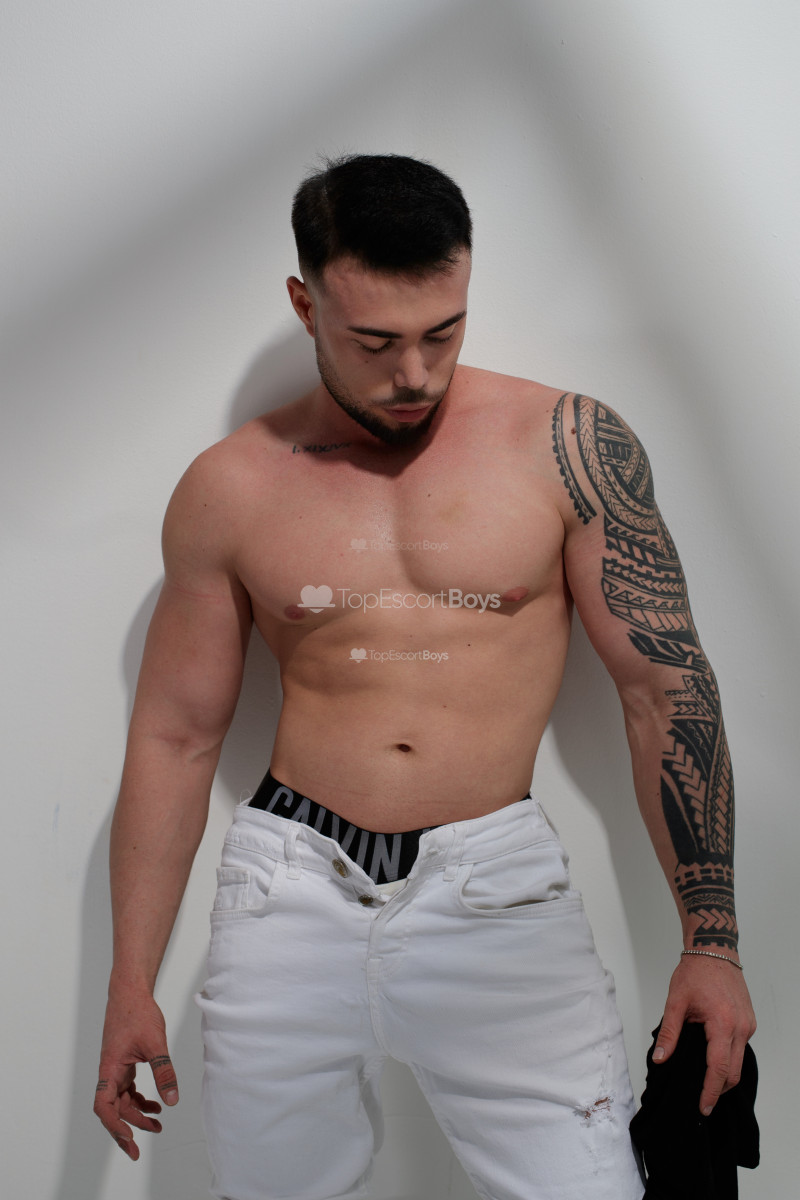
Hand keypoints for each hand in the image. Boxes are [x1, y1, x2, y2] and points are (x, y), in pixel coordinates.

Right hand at [94, 987, 178, 1159]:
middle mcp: (109, 1072)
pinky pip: (127, 1089)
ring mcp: (115, 1069)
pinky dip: (139, 1099)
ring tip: (158, 1122)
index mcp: (110, 1069)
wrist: (131, 992)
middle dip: (130, 1127)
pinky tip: (156, 1104)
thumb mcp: (156, 1044)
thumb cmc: (138, 1013)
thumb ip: (164, 1071)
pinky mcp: (123, 1064)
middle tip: (153, 1134)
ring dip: (137, 1114)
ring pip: (121, 1100)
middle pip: (114, 1108)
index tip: (131, 1140)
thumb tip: (172, 1099)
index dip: (115, 1126)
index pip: (105, 1106)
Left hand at [653, 953, 755, 1114]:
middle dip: (718, 1090)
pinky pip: (741, 1048)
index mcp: (723, 1024)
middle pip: (733, 1072)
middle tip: (702, 1102)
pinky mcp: (749, 1021)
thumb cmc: (695, 973)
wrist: (714, 951)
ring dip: (725, 1076)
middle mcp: (741, 1027)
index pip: (719, 1069)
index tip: (703, 1107)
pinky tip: (714, 1061)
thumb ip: (669, 1033)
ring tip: (706, 1084)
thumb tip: (660, 1058)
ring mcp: (748, 1025)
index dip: (710, 1092)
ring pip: (739, 1062)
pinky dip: (729, 1059)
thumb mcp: (675, 1002)